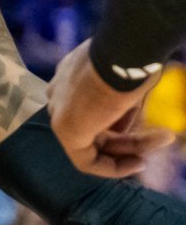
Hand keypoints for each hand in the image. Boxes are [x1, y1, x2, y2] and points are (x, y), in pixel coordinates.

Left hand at [47, 40, 172, 177]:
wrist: (118, 57)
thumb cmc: (128, 63)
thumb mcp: (128, 81)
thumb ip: (125, 103)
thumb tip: (130, 125)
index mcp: (71, 75)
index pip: (92, 106)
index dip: (122, 121)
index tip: (144, 127)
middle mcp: (60, 92)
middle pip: (95, 127)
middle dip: (130, 139)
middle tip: (160, 139)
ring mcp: (60, 110)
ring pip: (95, 143)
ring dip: (133, 148)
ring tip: (163, 139)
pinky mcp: (64, 128)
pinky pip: (86, 159)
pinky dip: (113, 167)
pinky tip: (138, 163)